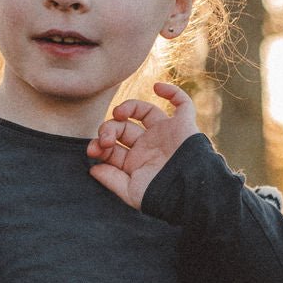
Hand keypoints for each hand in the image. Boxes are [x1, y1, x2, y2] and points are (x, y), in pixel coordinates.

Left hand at [86, 82, 197, 208]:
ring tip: (119, 113)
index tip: (93, 150)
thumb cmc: (161, 194)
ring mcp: (165, 133)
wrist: (190, 190)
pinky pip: (181, 103)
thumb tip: (93, 168)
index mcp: (136, 162)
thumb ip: (111, 180)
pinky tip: (156, 87)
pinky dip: (172, 91)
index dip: (99, 146)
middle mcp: (149, 146)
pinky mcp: (183, 124)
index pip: (112, 147)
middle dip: (109, 130)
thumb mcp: (131, 192)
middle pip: (123, 128)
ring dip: (128, 107)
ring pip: (144, 111)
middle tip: (105, 139)